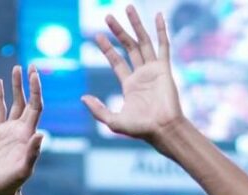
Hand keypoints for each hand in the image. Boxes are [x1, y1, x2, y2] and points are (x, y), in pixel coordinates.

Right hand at [0, 64, 43, 194]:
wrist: (0, 188)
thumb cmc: (14, 182)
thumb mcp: (24, 169)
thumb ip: (32, 153)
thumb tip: (40, 135)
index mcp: (28, 134)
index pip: (36, 106)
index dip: (36, 90)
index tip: (35, 74)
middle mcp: (21, 129)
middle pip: (27, 100)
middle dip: (29, 83)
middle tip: (31, 65)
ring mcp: (10, 130)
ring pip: (14, 102)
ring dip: (16, 86)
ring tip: (16, 68)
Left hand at [82, 6, 184, 144]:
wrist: (163, 129)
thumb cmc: (141, 130)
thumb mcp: (114, 121)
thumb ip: (98, 110)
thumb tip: (83, 98)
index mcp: (129, 85)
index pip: (116, 61)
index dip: (106, 48)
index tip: (97, 35)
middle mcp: (141, 75)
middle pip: (128, 47)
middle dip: (118, 32)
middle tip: (108, 16)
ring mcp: (153, 70)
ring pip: (143, 42)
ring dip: (136, 25)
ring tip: (128, 8)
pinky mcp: (164, 69)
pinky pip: (163, 46)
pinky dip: (161, 30)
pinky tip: (158, 16)